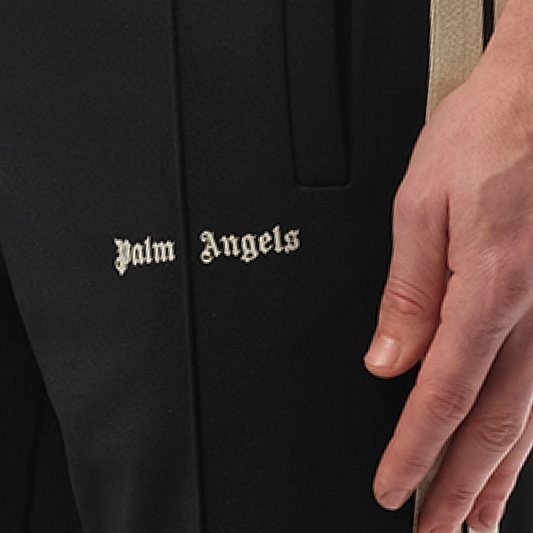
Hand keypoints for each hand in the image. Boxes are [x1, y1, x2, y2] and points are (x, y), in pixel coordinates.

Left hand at [364, 9, 532, 530]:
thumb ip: (406, 290)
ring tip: (473, 520)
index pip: (440, 396)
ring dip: (498, 477)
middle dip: (458, 488)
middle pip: (489, 426)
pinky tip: (515, 457)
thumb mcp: (421, 207)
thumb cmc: (487, 136)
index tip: (392, 489)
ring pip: (526, 420)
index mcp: (485, 287)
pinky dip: (525, 435)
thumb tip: (387, 357)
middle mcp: (532, 311)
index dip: (413, 452)